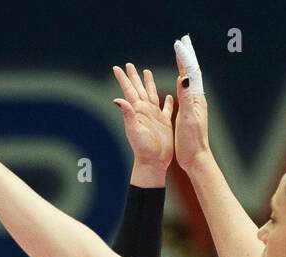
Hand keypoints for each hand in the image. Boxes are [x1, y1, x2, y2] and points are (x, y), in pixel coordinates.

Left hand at [110, 63, 173, 177]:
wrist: (153, 162)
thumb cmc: (143, 149)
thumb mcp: (134, 130)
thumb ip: (128, 114)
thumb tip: (117, 99)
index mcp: (138, 111)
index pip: (129, 90)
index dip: (123, 79)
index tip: (117, 67)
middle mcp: (145, 111)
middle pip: (139, 89)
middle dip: (134, 77)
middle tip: (130, 64)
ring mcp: (155, 116)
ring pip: (152, 94)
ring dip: (149, 84)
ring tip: (147, 72)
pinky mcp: (164, 123)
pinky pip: (166, 109)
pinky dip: (167, 101)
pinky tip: (169, 96)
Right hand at [172, 34, 210, 169]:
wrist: (196, 158)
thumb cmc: (192, 141)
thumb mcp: (187, 118)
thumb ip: (185, 97)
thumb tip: (184, 77)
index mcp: (196, 99)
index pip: (191, 73)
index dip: (185, 57)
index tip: (179, 44)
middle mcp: (196, 100)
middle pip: (192, 73)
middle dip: (187, 57)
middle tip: (183, 42)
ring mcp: (193, 106)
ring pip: (188, 81)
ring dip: (184, 67)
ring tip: (180, 56)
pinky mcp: (189, 112)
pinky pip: (185, 91)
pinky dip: (181, 81)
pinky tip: (178, 81)